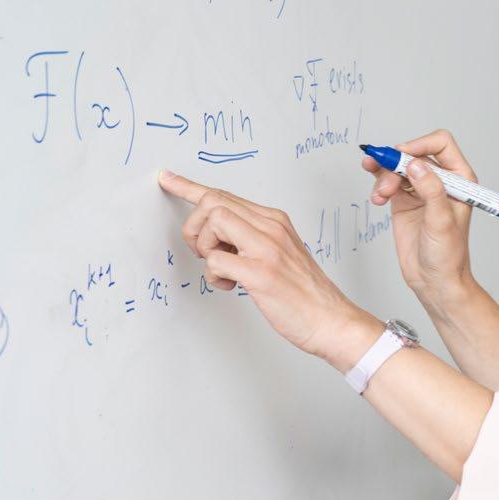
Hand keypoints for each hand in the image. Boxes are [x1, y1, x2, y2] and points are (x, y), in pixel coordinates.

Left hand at [155, 169, 379, 370]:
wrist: (331, 319)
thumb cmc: (305, 292)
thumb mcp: (282, 252)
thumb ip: (252, 237)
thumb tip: (218, 234)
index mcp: (275, 220)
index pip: (225, 195)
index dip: (189, 187)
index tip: (167, 179)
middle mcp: (272, 227)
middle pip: (213, 201)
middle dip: (194, 227)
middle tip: (204, 251)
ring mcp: (267, 248)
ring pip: (213, 222)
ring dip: (205, 248)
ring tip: (222, 270)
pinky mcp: (260, 273)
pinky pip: (215, 260)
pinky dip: (215, 275)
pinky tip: (232, 286)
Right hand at [361, 129, 476, 301]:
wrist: (434, 280)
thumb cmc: (448, 255)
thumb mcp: (441, 221)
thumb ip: (431, 190)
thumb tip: (416, 165)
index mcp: (460, 179)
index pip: (441, 144)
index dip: (420, 144)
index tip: (402, 156)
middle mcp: (441, 180)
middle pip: (414, 152)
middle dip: (395, 162)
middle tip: (383, 177)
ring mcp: (421, 189)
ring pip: (398, 166)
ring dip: (383, 175)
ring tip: (379, 196)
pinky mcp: (404, 200)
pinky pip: (388, 181)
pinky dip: (378, 184)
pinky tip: (376, 197)